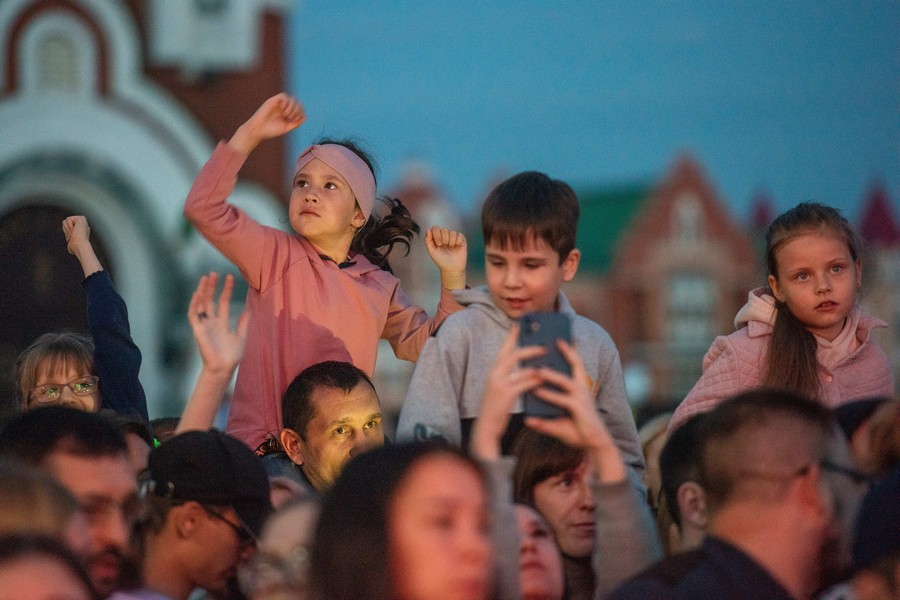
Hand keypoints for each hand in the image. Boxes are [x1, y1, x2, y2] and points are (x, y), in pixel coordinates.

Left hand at [62, 215, 101, 275]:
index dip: (67, 233)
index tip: (72, 239)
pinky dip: (69, 226)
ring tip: (74, 234)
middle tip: (72, 236)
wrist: (80, 246)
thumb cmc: (76, 248)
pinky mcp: (82, 218)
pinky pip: (68, 219)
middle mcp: (82, 226)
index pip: (67, 228)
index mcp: (81, 231)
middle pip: (65, 223)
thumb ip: (70, 241)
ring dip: (67, 229)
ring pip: (66, 221)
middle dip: (66, 230)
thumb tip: (70, 247)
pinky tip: (75, 230)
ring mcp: (83, 222)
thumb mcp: (71, 244)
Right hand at [188, 272, 249, 375]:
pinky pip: (193, 315)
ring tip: (206, 277)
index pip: (223, 302)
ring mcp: (204, 325)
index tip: (230, 277)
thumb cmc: (232, 356)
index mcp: (222, 322)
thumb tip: (248, 311)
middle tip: (214, 272)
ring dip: (202, 291)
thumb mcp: (241, 337)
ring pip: (200, 304)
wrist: (223, 367)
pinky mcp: (197, 330)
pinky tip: (197, 293)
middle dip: (212, 287)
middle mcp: (211, 322)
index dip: (226, 290)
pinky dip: (194, 304)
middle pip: (210, 300)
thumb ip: (243, 324)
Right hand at [230, 93, 305, 154]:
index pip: (300, 109)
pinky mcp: (273, 100)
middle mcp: (284, 108)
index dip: (300, 112)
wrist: (259, 129)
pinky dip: (285, 102)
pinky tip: (282, 109)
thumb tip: (305, 116)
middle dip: (297, 110)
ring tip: (286, 114)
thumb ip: (296, 123)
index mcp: (288, 115)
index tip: (295, 120)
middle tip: (290, 117)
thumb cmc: (272, 130)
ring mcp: (279, 104)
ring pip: (291, 99)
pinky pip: (283, 96)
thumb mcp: (287, 128)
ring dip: (292, 107)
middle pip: (297, 103)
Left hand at [425, 226, 466, 288]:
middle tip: (445, 247)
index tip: (438, 244)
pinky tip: (457, 247)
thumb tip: (428, 229)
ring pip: (452, 232)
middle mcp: (446, 236)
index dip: (437, 235)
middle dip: (444, 240)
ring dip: (451, 242)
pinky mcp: (462, 240)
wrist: (451, 268)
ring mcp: (454, 237)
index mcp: (437, 237)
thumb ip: (428, 240)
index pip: (436, 228)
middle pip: (444, 230)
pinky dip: (457, 242)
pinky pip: (460, 235)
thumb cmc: (441, 260)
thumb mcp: (431, 251)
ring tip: (451, 248)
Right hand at [469, 326, 543, 458]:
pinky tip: (546, 378)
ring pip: (521, 368)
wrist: (485, 428)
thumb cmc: (495, 409)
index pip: (504, 349)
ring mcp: (499, 383)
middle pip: (514, 354)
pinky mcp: (506, 394)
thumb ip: (510, 377)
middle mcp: (494, 374)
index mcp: (493, 371)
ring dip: (537, 363)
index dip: (513, 336)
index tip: (520, 325)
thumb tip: (529, 369)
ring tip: (551, 361)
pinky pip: (525, 383)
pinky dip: (536, 379)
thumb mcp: (499, 389)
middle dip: (531, 348)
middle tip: (545, 344)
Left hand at [524, 340, 616, 453]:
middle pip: (576, 364)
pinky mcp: (579, 408)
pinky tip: (536, 391)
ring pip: (564, 380)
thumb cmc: (579, 431)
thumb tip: (527, 420)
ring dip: (550, 374)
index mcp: (579, 386)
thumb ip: (543, 420)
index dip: (569, 349)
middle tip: (555, 339)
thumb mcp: (558, 423)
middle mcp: (582, 388)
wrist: (594, 444)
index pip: (575, 363)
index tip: (561, 336)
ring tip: (536, 369)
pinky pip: (561, 399)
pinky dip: (549, 394)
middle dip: (567, 350)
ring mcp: (581, 397)